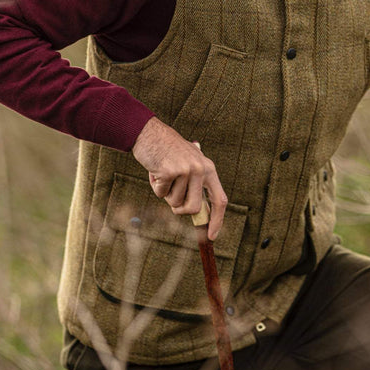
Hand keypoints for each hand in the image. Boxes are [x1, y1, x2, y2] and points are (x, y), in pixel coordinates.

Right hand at [131, 117, 227, 239]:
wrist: (149, 133)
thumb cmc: (168, 151)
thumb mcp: (190, 164)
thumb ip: (197, 185)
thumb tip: (199, 214)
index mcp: (209, 169)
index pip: (220, 200)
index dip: (217, 220)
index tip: (211, 236)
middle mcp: (201, 169)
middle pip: (194, 208)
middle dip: (180, 209)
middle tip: (171, 199)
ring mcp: (186, 170)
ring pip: (175, 202)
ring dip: (165, 193)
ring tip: (163, 175)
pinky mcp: (170, 171)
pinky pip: (161, 193)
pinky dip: (155, 186)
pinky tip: (155, 171)